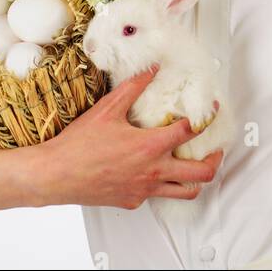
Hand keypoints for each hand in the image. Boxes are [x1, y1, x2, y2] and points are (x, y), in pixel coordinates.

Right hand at [29, 63, 223, 208]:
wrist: (55, 175)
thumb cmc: (78, 145)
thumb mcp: (108, 109)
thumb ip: (133, 88)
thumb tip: (151, 69)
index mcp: (151, 146)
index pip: (191, 131)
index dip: (205, 118)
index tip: (210, 111)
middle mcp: (153, 171)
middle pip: (202, 172)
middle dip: (215, 159)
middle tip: (216, 150)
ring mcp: (144, 190)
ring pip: (186, 192)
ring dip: (196, 179)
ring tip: (196, 167)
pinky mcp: (133, 201)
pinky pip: (156, 196)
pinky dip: (161, 185)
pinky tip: (154, 173)